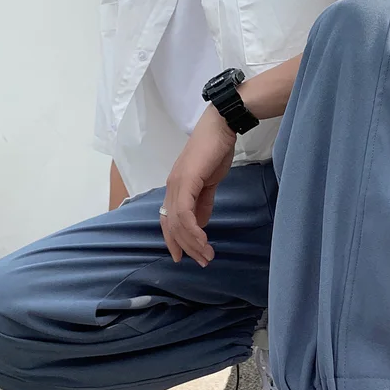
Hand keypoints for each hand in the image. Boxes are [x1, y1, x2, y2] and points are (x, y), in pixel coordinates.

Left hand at [162, 105, 236, 266]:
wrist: (221, 127)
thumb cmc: (215, 151)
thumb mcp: (209, 183)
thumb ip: (203, 203)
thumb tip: (200, 223)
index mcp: (176, 188)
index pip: (168, 220)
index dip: (173, 240)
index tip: (183, 257)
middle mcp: (171, 188)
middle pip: (172, 225)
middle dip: (186, 247)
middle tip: (202, 262)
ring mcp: (177, 184)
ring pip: (177, 222)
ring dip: (193, 243)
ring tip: (207, 255)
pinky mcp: (186, 181)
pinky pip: (185, 212)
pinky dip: (193, 229)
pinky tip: (204, 240)